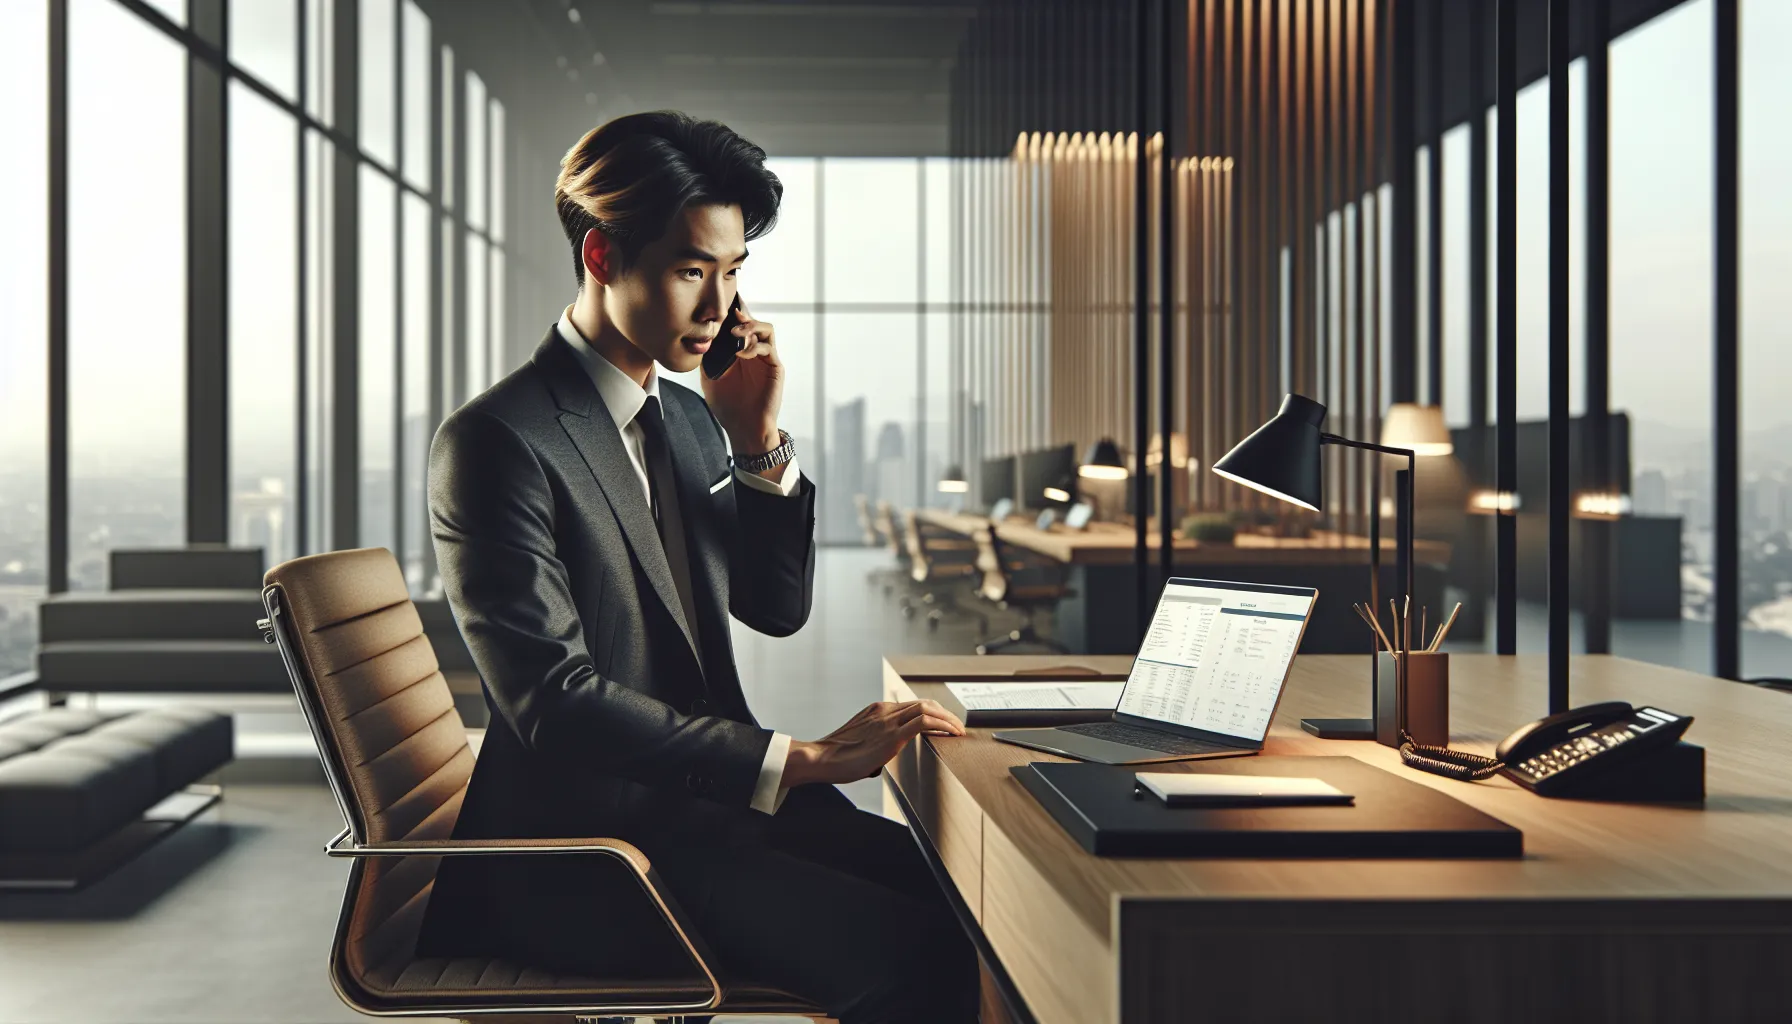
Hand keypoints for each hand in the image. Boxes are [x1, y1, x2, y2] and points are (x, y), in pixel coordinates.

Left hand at [700, 297, 782, 454]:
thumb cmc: (728, 406)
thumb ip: (708, 358)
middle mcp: (755, 353)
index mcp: (740, 353)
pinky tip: (741, 354)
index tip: (723, 307)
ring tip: (736, 333)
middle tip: (731, 318)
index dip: (734, 315)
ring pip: (766, 330)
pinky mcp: (775, 368)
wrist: (744, 428)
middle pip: (755, 322)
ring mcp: (766, 359)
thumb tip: (701, 338)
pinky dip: (754, 346)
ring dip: (751, 327)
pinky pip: (768, 348)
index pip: (740, 326)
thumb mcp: (710, 378)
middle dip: (743, 317)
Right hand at [783, 700, 965, 786]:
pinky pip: (925, 722)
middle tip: (958, 726)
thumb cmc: (837, 756)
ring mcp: (888, 721)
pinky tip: (951, 734)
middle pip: (924, 703)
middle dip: (946, 713)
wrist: (821, 758)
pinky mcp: (891, 736)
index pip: (913, 705)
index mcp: (877, 710)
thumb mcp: (859, 741)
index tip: (945, 724)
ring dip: (948, 719)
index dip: (933, 713)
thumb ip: (874, 741)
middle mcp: (884, 711)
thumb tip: (880, 757)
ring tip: (959, 730)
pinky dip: (943, 725)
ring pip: (928, 708)